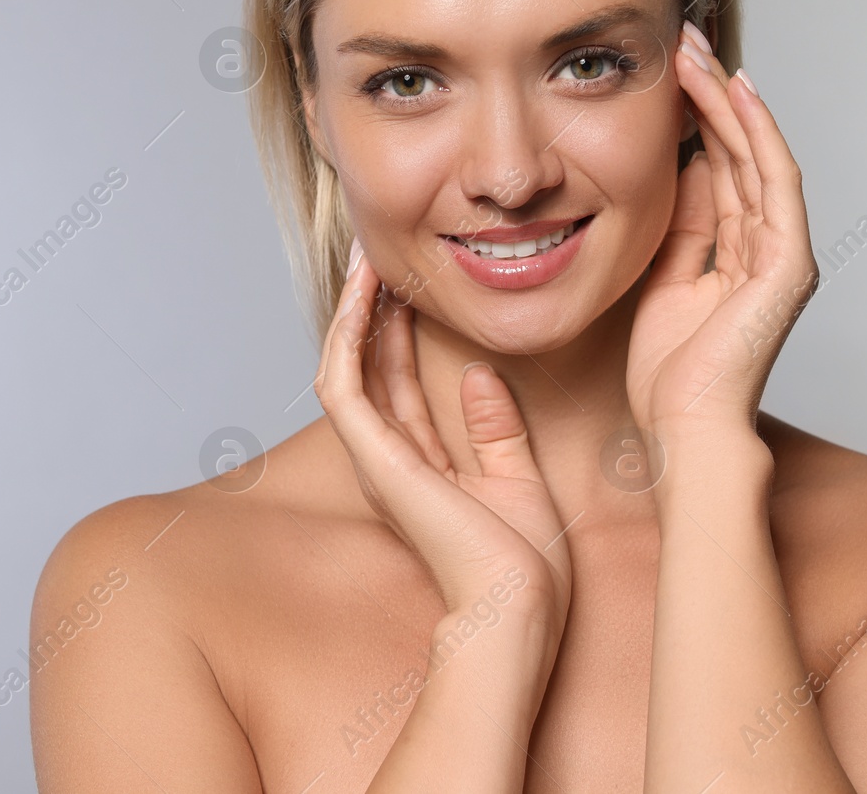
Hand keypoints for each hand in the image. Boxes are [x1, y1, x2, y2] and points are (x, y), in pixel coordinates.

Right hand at [314, 240, 571, 628]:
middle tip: (377, 260)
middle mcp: (391, 464)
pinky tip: (361, 297)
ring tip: (364, 262)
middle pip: (368, 372)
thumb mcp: (517, 479)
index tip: (410, 288)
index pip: (399, 388)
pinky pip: (342, 386)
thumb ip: (496, 431)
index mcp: (421, 472)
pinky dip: (345, 338)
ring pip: (344, 370)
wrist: (520, 606)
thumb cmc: (525, 565)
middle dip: (370, 315)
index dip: (398, 336)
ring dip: (350, 315)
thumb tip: (482, 376)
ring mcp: (377, 462)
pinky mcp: (376, 459)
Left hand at [626, 20, 818, 447]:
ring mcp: (784, 253)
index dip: (697, 117)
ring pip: (757, 155)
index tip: (667, 71)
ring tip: (695, 52)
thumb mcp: (662, 279)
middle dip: (710, 93)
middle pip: (741, 152)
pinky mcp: (788, 263)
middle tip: (681, 40)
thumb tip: (682, 165)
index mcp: (740, 255)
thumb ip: (680, 226)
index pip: (722, 167)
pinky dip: (756, 133)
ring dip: (726, 99)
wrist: (684, 430)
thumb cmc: (668, 376)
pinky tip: (733, 92)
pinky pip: (773, 182)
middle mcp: (769, 248)